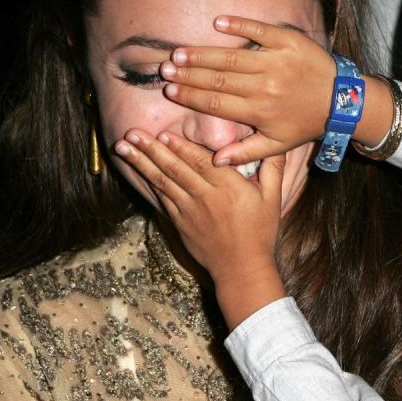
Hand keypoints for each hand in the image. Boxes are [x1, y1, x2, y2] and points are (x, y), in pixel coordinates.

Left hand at [114, 129, 286, 327]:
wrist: (242, 269)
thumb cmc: (260, 232)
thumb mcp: (273, 197)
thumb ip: (273, 167)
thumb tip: (278, 143)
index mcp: (228, 186)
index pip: (199, 160)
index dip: (180, 146)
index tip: (162, 132)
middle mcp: (205, 196)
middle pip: (174, 167)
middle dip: (150, 148)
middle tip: (130, 132)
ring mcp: (189, 211)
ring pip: (161, 182)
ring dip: (141, 163)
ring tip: (123, 148)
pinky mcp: (180, 223)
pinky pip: (162, 199)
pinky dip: (148, 184)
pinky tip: (137, 172)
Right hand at [160, 16, 335, 166]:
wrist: (342, 100)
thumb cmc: (305, 124)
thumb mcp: (278, 145)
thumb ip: (246, 152)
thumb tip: (215, 160)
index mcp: (259, 112)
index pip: (217, 103)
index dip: (191, 97)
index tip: (170, 91)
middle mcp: (265, 86)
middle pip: (218, 80)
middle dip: (189, 75)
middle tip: (165, 69)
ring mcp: (276, 62)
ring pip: (232, 57)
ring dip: (204, 54)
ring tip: (180, 53)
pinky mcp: (288, 41)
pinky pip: (260, 31)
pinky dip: (239, 26)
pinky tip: (218, 23)